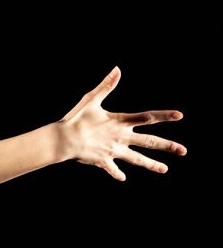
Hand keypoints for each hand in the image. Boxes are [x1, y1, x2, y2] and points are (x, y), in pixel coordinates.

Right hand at [59, 67, 185, 180]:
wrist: (63, 140)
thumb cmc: (75, 118)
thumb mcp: (91, 100)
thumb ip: (106, 86)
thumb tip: (117, 69)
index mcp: (120, 121)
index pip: (147, 117)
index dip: (164, 116)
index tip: (179, 116)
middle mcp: (121, 137)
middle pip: (149, 142)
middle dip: (167, 146)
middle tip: (183, 151)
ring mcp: (113, 151)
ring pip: (137, 158)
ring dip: (151, 164)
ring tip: (164, 169)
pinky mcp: (102, 161)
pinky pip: (112, 169)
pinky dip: (117, 174)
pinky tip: (123, 178)